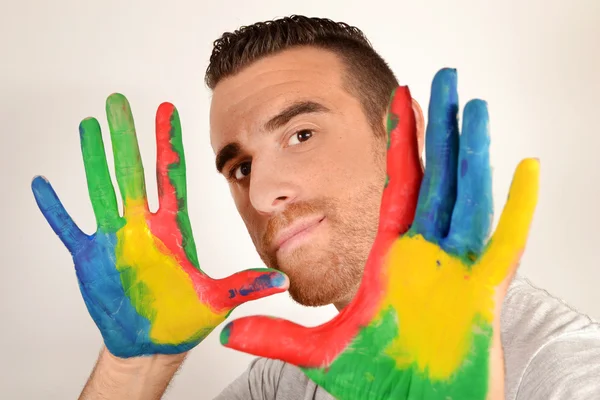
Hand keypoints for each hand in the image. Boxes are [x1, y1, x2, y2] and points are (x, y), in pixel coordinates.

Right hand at [31, 94, 287, 357]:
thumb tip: (281, 281)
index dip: (168, 143)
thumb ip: (245, 286)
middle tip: (119, 101)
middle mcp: (142, 226)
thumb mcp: (217, 299)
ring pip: (102, 188)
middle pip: (133, 171)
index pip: (170, 175)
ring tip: (88, 126)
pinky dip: (56, 209)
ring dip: (94, 158)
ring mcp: (115, 239)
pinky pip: (69, 227)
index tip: (166, 110)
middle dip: (127, 135)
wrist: (151, 345)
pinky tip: (44, 186)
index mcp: (172, 228)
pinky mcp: (91, 258)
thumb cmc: (183, 320)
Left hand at [219, 69, 539, 398]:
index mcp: (391, 258)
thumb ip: (279, 337)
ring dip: (472, 153)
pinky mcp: (483, 295)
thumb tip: (229, 333)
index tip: (398, 104)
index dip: (399, 144)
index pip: (396, 186)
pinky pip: (505, 245)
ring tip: (474, 110)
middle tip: (445, 82)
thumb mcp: (322, 353)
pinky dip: (518, 209)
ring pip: (467, 198)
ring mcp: (456, 270)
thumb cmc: (381, 384)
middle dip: (439, 129)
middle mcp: (426, 255)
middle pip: (435, 179)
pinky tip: (525, 171)